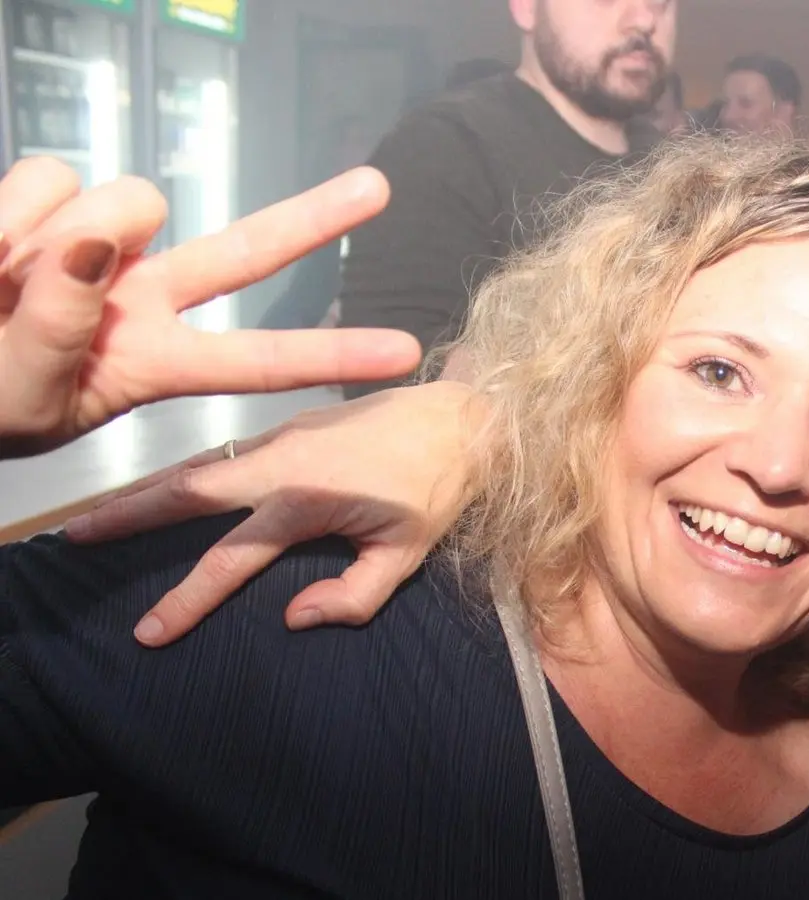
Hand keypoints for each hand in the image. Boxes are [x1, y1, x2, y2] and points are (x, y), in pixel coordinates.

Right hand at [0, 159, 420, 458]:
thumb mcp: (23, 397)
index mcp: (153, 360)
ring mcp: (100, 244)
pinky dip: (6, 217)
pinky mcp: (50, 198)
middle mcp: (141, 294)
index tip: (406, 354)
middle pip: (244, 250)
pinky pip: (46, 180)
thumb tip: (97, 240)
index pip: (256, 361)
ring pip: (120, 202)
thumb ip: (60, 328)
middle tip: (381, 190)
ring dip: (49, 241)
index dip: (328, 355)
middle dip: (314, 219)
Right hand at [63, 382, 482, 645]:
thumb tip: (293, 619)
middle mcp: (279, 461)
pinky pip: (223, 452)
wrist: (465, 418)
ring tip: (101, 514)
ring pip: (198, 464)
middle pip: (187, 491)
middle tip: (76, 537)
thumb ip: (354, 595)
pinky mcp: (288, 427)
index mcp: (303, 497)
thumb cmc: (439, 489)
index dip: (187, 600)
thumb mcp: (409, 554)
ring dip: (149, 489)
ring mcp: (280, 437)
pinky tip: (168, 487)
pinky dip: (186, 472)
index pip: (230, 558)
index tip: (149, 633)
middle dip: (130, 514)